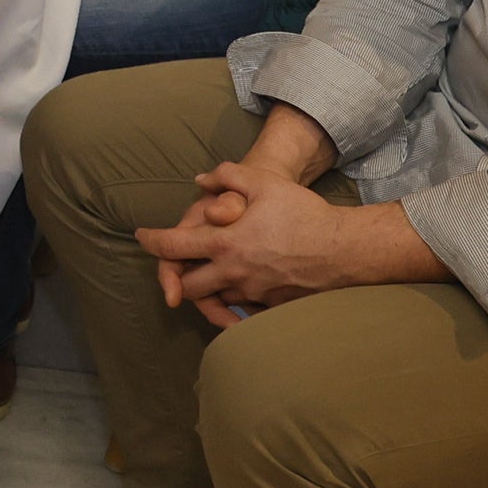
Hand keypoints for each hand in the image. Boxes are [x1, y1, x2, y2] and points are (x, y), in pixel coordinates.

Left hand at [137, 161, 442, 326]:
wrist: (344, 250)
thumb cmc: (304, 213)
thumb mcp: (264, 183)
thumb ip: (228, 176)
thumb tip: (201, 180)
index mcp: (225, 244)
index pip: (173, 247)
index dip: (152, 241)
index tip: (143, 236)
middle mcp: (234, 274)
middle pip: (187, 286)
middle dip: (176, 276)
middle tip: (177, 263)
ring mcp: (253, 294)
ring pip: (215, 300)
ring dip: (206, 289)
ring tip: (206, 274)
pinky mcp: (271, 307)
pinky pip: (241, 310)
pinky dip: (232, 303)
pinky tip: (236, 290)